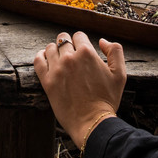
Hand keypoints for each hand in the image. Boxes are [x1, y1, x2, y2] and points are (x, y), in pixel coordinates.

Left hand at [33, 31, 125, 147]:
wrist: (93, 122)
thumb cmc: (107, 99)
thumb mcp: (120, 74)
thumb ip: (115, 51)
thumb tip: (101, 41)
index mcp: (87, 53)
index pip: (79, 36)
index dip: (81, 42)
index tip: (82, 50)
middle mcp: (69, 58)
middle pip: (63, 39)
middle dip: (68, 44)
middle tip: (71, 55)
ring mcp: (56, 69)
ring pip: (50, 48)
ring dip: (55, 51)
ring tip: (60, 59)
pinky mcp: (47, 81)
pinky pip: (38, 60)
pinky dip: (40, 57)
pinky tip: (45, 59)